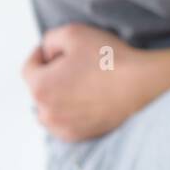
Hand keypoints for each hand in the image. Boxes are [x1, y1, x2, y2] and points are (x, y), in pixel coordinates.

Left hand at [22, 22, 151, 140]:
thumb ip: (50, 39)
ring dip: (59, 95)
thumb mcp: (74, 33)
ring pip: (51, 108)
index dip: (40, 54)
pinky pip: (65, 122)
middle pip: (40, 88)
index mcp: (40, 88)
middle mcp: (46, 113)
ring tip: (82, 82)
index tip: (55, 50)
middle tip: (74, 64)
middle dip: (51, 75)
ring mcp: (63, 128)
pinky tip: (89, 98)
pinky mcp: (79, 136)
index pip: (29, 67)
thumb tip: (47, 52)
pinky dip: (71, 111)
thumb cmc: (109, 59)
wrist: (141, 85)